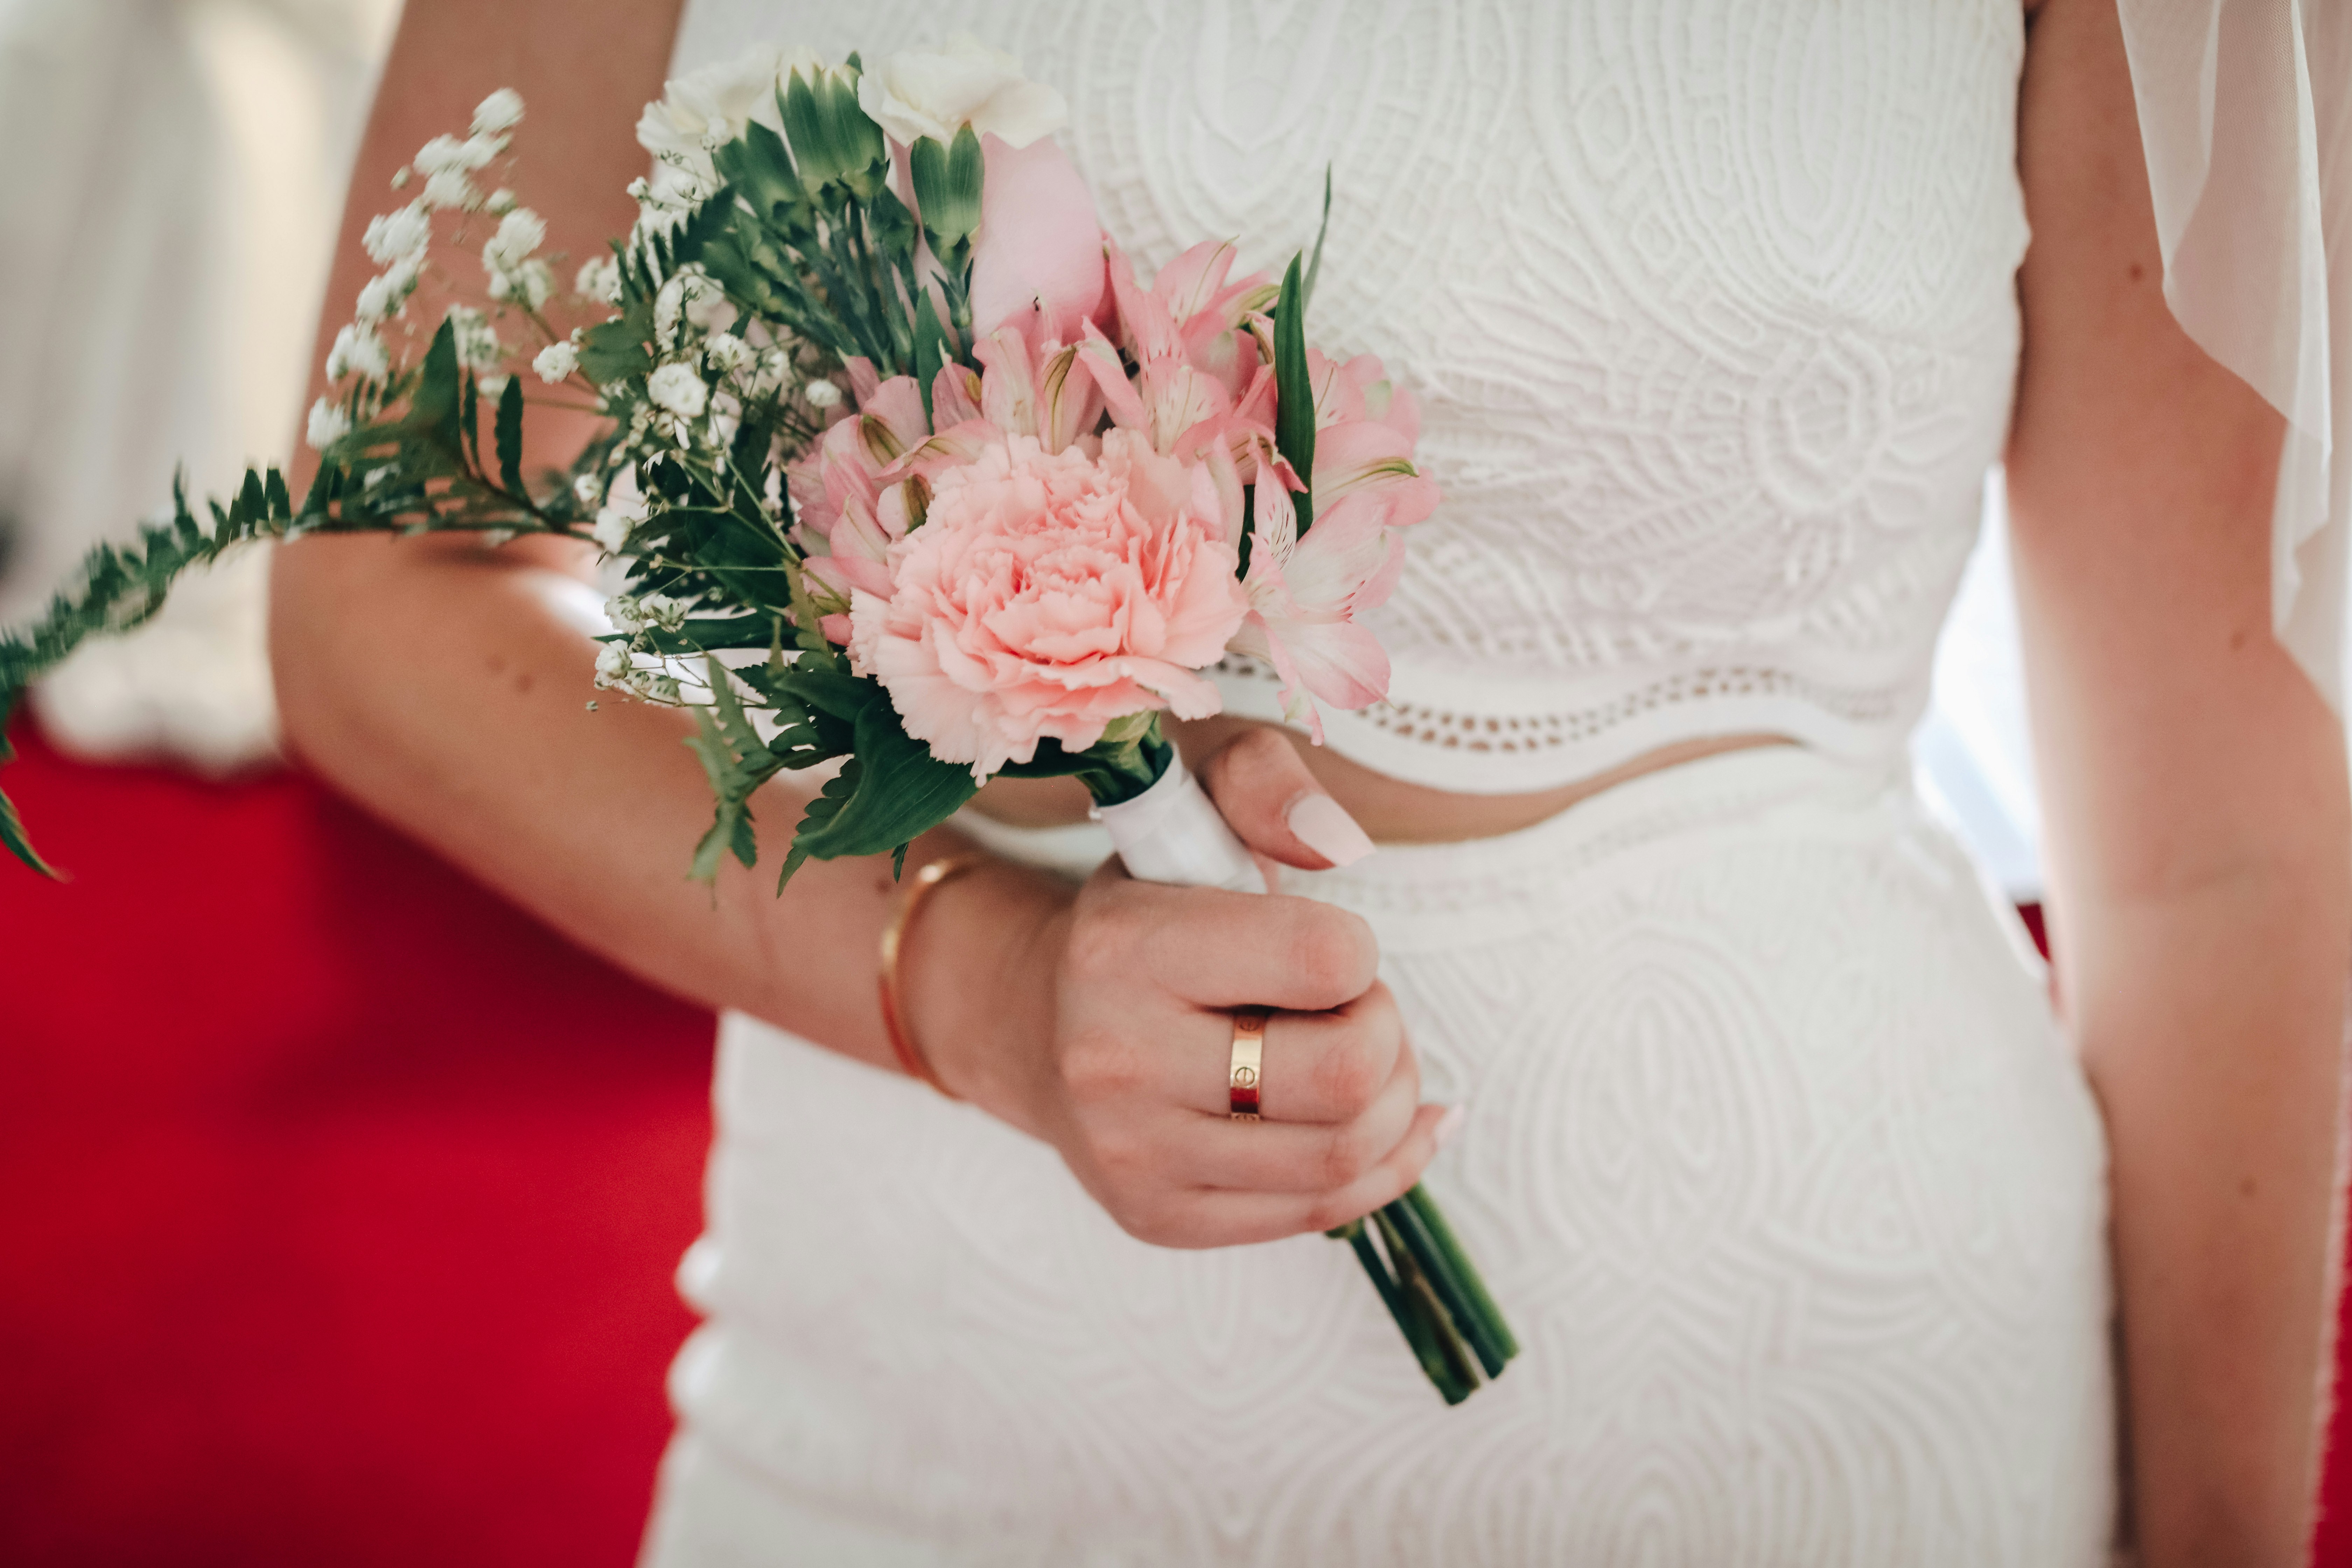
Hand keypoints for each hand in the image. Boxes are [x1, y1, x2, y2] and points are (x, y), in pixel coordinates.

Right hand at [916, 727, 1449, 1247]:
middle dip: (1383, 1033)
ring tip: (1360, 1059)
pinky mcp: (1158, 1217)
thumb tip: (1341, 844)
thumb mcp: (1190, 802)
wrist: (1038, 1022)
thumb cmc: (1147, 910)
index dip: (1356, 951)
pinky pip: (1323, 1210)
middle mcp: (1115, 1061)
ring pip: (1344, 1155)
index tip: (1324, 947)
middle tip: (1350, 1008)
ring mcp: (1133, 1155)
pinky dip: (1383, 1164)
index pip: (1326, 961)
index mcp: (1125, 947)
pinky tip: (1384, 1120)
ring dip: (1390, 1101)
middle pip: (1345, 1077)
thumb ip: (1266, 782)